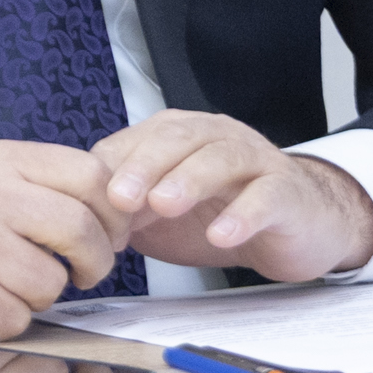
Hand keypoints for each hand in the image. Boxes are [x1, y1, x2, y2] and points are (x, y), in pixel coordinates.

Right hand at [0, 141, 131, 337]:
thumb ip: (52, 186)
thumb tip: (124, 212)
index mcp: (3, 161)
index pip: (91, 175)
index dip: (115, 213)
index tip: (115, 234)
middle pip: (80, 229)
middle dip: (97, 260)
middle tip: (87, 272)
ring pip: (52, 281)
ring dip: (46, 293)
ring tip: (17, 282)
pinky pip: (21, 317)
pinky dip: (15, 318)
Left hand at [96, 110, 372, 282]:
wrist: (296, 224)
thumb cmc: (224, 211)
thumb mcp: (163, 213)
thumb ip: (125, 211)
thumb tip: (77, 224)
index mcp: (181, 138)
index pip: (138, 142)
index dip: (111, 171)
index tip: (85, 205)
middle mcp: (218, 139)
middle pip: (179, 138)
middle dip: (145, 165)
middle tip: (120, 198)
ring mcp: (256, 162)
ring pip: (222, 157)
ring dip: (190, 179)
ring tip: (164, 205)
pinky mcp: (287, 193)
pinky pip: (267, 196)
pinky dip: (245, 214)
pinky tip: (224, 234)